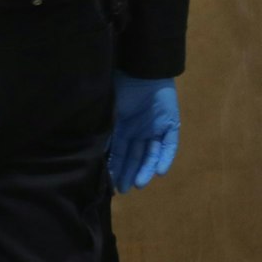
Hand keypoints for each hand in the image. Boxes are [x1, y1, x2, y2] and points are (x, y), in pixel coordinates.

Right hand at [110, 74, 178, 193]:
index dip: (115, 167)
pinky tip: (160, 172)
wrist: (140, 71)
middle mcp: (139, 131)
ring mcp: (155, 129)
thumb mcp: (108, 113)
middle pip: (134, 156)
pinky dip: (165, 158)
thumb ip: (104, 133)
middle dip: (128, 173)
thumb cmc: (120, 88)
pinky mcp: (170, 126)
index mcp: (122, 127)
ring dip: (145, 169)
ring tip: (138, 184)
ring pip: (151, 154)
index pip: (118, 152)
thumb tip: (91, 152)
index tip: (109, 183)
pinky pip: (169, 146)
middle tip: (123, 189)